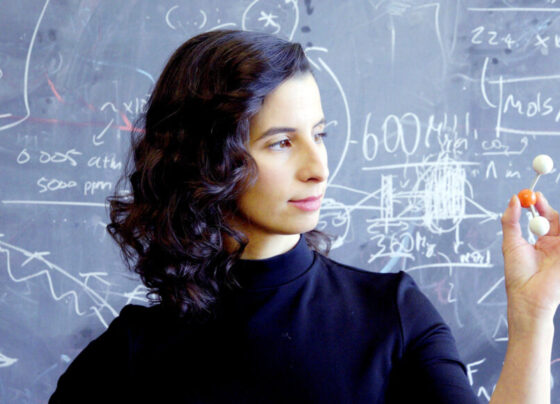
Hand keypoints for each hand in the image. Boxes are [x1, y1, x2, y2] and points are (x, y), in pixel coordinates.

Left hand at [501, 192, 559, 325]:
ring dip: (556, 217)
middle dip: (547, 207)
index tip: (532, 195)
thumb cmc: (518, 274)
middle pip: (557, 218)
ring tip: (545, 212)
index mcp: (541, 241)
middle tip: (537, 198)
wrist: (528, 296)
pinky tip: (555, 234)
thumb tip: (513, 199)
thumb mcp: (511, 243)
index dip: (539, 205)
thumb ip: (511, 221)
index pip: (543, 217)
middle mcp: (555, 244)